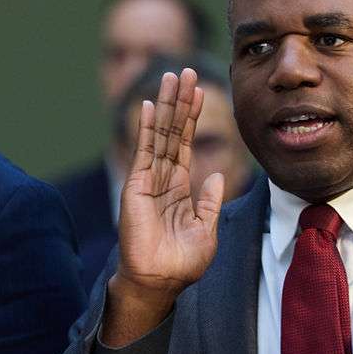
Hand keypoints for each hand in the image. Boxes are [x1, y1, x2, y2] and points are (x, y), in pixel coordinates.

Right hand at [103, 69, 223, 345]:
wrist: (159, 282)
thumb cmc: (181, 264)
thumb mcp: (205, 231)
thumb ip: (209, 202)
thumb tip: (215, 176)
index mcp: (181, 188)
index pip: (186, 144)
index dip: (193, 118)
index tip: (200, 92)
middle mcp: (164, 179)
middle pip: (173, 131)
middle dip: (181, 102)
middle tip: (187, 71)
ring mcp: (149, 180)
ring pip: (161, 135)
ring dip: (167, 105)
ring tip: (172, 77)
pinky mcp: (137, 186)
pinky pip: (144, 151)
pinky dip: (147, 128)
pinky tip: (150, 105)